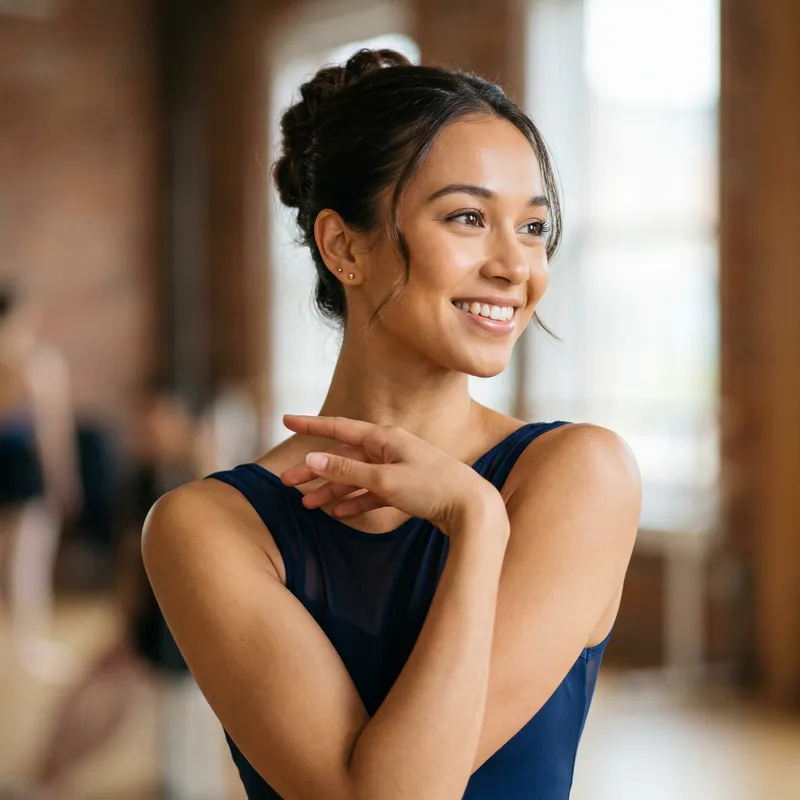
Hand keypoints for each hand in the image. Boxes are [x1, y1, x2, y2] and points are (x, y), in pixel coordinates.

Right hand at [280, 415, 505, 534]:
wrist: (472, 508)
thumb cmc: (432, 487)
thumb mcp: (384, 479)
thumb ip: (347, 470)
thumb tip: (313, 457)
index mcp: (385, 438)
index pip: (339, 428)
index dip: (311, 425)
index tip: (286, 419)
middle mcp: (390, 449)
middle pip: (344, 458)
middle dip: (315, 469)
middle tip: (286, 481)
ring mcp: (399, 469)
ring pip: (356, 478)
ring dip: (332, 490)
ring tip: (308, 504)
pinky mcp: (406, 489)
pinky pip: (372, 493)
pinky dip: (355, 502)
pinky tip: (339, 512)